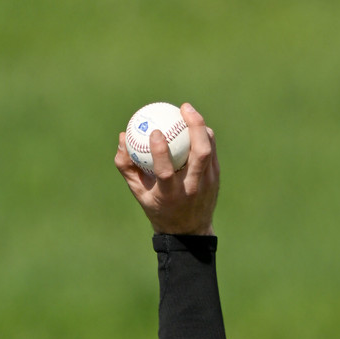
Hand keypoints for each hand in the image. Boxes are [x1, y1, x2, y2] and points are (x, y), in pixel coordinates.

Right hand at [115, 102, 218, 234]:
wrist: (189, 230)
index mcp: (170, 195)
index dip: (160, 150)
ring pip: (209, 149)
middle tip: (183, 108)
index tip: (154, 131)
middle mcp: (192, 188)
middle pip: (200, 153)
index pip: (166, 171)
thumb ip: (127, 167)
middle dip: (195, 127)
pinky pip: (211, 150)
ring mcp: (207, 182)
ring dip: (201, 127)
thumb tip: (123, 138)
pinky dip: (203, 134)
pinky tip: (194, 123)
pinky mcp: (215, 177)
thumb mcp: (139, 192)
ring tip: (188, 110)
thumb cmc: (158, 208)